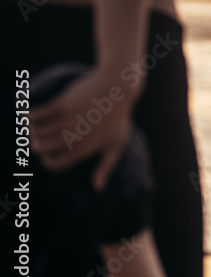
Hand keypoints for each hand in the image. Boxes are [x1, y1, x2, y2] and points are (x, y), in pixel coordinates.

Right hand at [30, 67, 135, 190]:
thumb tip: (97, 189)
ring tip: (33, 126)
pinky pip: (35, 115)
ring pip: (35, 132)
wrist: (118, 87)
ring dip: (30, 130)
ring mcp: (68, 120)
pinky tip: (27, 114)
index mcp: (86, 149)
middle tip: (39, 137)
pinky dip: (27, 116)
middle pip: (41, 148)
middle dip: (36, 144)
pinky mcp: (62, 104)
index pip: (55, 164)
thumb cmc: (117, 117)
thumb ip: (106, 167)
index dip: (48, 160)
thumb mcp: (117, 144)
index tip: (49, 153)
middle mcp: (75, 136)